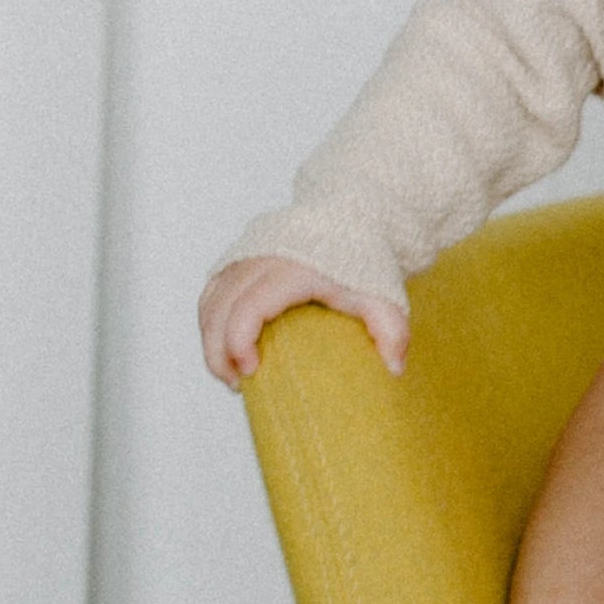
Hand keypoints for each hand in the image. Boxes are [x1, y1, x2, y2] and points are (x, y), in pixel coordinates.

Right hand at [199, 255, 410, 383]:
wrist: (354, 219)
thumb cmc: (365, 260)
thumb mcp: (383, 296)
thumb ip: (392, 331)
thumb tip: (394, 369)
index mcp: (291, 269)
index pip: (249, 308)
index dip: (239, 343)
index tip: (251, 372)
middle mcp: (260, 258)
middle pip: (220, 310)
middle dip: (219, 353)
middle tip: (237, 384)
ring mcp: (244, 256)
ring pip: (210, 303)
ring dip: (211, 341)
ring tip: (231, 373)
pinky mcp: (236, 259)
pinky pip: (211, 294)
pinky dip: (210, 323)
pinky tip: (224, 348)